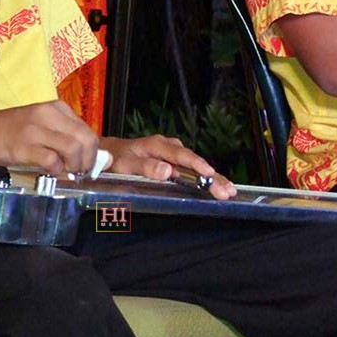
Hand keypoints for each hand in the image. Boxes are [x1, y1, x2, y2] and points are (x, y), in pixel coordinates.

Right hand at [0, 100, 99, 175]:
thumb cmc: (11, 131)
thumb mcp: (41, 125)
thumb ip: (64, 136)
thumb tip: (91, 157)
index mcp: (56, 108)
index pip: (88, 130)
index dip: (92, 152)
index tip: (87, 165)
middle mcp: (49, 114)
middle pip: (86, 139)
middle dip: (87, 161)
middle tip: (79, 172)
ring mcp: (36, 130)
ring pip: (73, 149)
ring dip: (74, 167)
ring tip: (66, 173)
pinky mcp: (24, 146)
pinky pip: (52, 161)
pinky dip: (56, 171)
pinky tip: (49, 172)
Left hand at [100, 135, 236, 199]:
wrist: (108, 153)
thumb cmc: (116, 159)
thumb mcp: (125, 163)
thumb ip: (145, 167)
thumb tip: (167, 171)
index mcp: (158, 145)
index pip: (181, 155)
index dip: (197, 165)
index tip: (210, 173)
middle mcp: (169, 147)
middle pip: (194, 162)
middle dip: (213, 176)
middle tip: (228, 190)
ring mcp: (173, 154)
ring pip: (196, 167)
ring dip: (212, 179)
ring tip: (229, 191)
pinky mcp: (173, 162)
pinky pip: (191, 170)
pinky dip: (205, 179)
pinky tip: (217, 187)